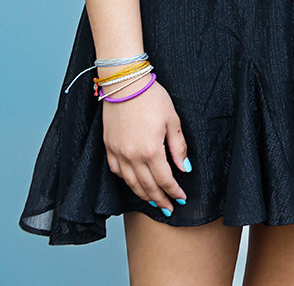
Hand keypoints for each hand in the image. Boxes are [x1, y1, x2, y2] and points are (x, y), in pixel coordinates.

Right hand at [102, 80, 188, 215]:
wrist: (124, 84)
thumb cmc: (152, 98)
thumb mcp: (173, 120)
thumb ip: (178, 147)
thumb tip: (184, 168)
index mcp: (150, 150)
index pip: (164, 180)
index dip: (173, 192)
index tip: (181, 199)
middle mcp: (132, 156)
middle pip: (147, 186)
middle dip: (159, 199)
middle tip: (169, 208)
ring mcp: (117, 153)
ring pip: (130, 183)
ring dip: (143, 194)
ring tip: (153, 201)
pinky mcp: (108, 147)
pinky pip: (117, 171)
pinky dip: (126, 181)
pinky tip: (134, 184)